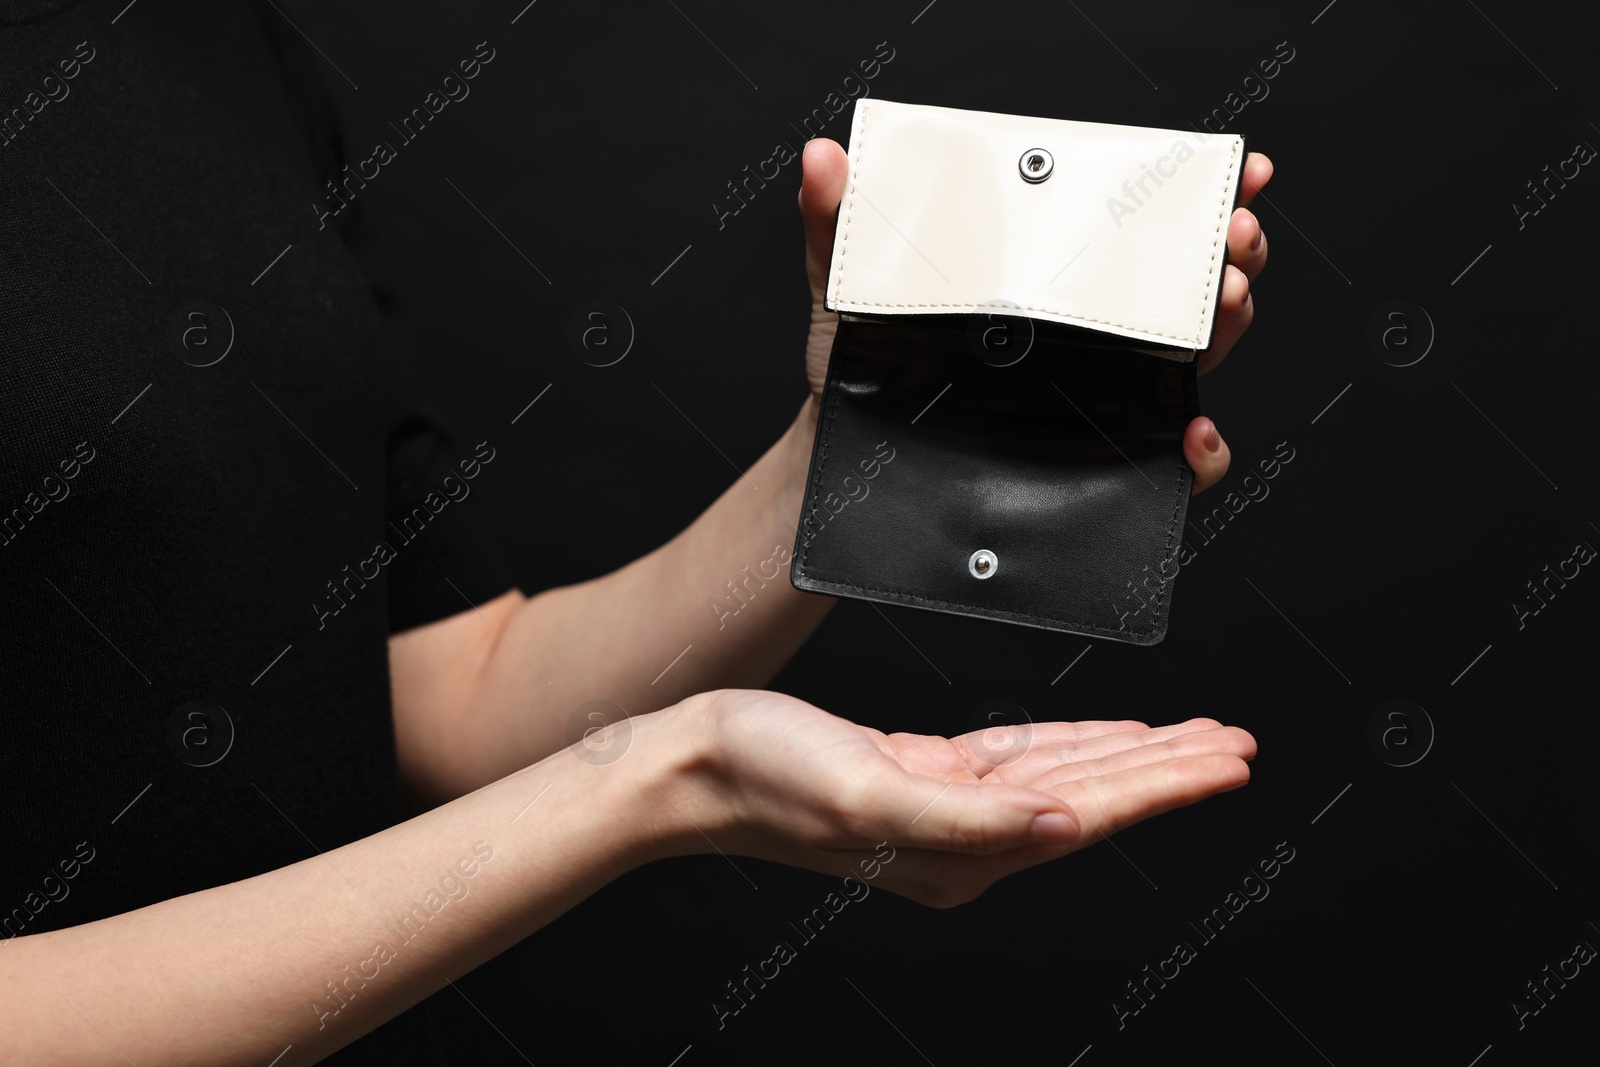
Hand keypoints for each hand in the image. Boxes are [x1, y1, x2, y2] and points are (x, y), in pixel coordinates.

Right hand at [672, 689, 1253, 906]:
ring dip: (1132, 753)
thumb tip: (1066, 827)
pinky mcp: (924, 772)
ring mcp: (947, 806)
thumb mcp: (873, 797)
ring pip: (1066, 775)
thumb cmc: (769, 778)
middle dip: (1169, 770)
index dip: (1166, 786)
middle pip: (1094, 797)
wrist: (699, 760)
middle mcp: (966, 839)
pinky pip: (1020, 756)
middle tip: (1237, 742)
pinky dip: (1071, 741)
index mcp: (963, 853)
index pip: (1091, 815)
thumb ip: (973, 817)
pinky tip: (1104, 735)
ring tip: (1194, 736)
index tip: (1229, 760)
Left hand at [794, 139, 1274, 495]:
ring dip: (1230, 323)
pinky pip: (1172, 464)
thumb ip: (840, 225)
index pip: (1136, 229)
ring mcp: (1100, 398)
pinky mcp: (1098, 464)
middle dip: (1230, 251)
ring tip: (1226, 297)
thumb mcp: (849, 292)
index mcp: (1048, 283)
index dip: (1196, 194)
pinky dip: (1202, 452)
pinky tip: (1192, 434)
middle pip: (1188, 286)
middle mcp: (1089, 336)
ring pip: (1197, 359)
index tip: (1234, 167)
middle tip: (1233, 233)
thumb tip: (821, 156)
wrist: (843, 464)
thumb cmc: (858, 372)